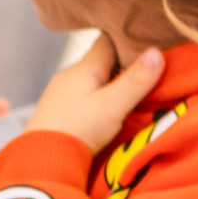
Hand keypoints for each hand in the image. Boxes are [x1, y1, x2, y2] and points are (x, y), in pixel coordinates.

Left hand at [26, 35, 165, 153]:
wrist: (41, 161)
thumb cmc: (78, 130)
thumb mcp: (112, 106)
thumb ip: (135, 81)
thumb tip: (156, 52)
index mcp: (83, 68)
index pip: (107, 40)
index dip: (128, 37)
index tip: (150, 37)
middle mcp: (69, 76)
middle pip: (101, 60)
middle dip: (124, 61)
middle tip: (150, 64)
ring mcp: (61, 93)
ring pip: (92, 79)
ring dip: (111, 80)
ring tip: (136, 85)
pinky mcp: (59, 111)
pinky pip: (85, 94)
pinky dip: (99, 95)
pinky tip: (109, 104)